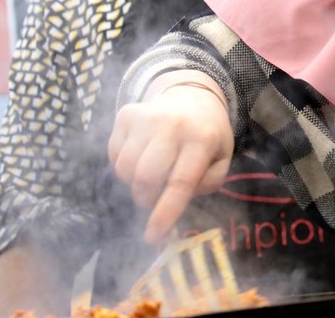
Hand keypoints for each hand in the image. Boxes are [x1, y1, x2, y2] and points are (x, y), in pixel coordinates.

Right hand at [108, 83, 232, 242]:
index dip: (164, 214)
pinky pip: (113, 155)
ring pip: (125, 169)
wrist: (190, 96)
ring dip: (134, 183)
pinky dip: (124, 166)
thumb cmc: (207, 135)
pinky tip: (141, 155)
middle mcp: (173, 125)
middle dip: (146, 199)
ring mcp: (146, 117)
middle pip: (145, 178)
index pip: (180, 183)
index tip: (152, 237)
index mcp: (202, 138)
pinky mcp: (126, 114)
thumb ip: (208, 183)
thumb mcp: (221, 159)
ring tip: (151, 174)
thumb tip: (177, 200)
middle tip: (154, 199)